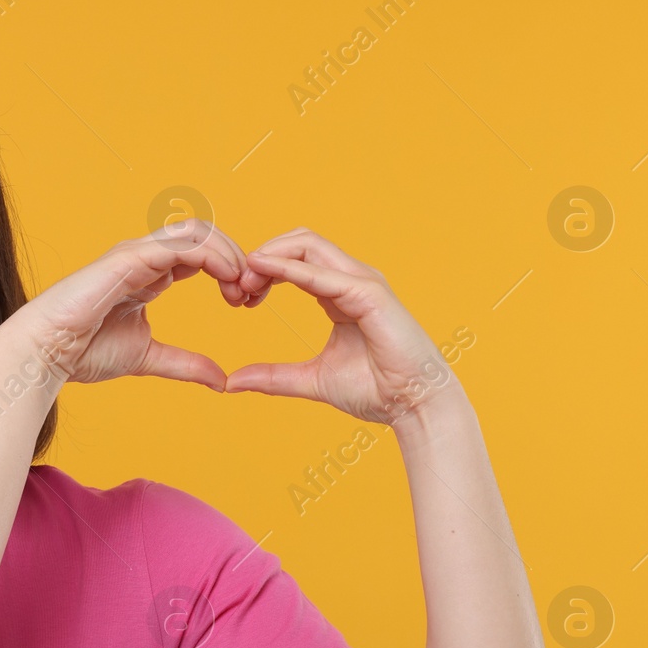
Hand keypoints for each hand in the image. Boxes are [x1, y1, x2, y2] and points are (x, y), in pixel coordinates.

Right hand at [5, 218, 252, 390]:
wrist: (45, 354)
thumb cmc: (83, 352)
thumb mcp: (149, 358)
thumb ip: (185, 364)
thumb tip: (221, 380)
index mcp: (149, 274)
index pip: (200, 253)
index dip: (229, 271)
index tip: (245, 301)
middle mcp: (144, 256)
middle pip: (203, 234)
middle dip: (234, 256)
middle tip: (251, 291)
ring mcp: (135, 253)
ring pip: (194, 230)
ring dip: (227, 251)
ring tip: (242, 283)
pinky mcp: (129, 257)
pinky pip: (179, 244)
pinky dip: (210, 255)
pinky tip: (226, 277)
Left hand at [224, 227, 462, 426]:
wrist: (414, 405)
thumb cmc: (376, 390)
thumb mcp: (311, 380)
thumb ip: (274, 377)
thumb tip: (233, 382)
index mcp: (338, 293)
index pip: (294, 260)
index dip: (262, 270)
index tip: (238, 296)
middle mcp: (351, 280)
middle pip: (298, 242)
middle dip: (262, 255)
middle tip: (237, 286)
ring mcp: (363, 282)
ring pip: (308, 244)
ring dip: (271, 256)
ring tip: (246, 281)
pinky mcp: (370, 294)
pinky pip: (323, 273)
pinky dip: (290, 269)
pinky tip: (264, 272)